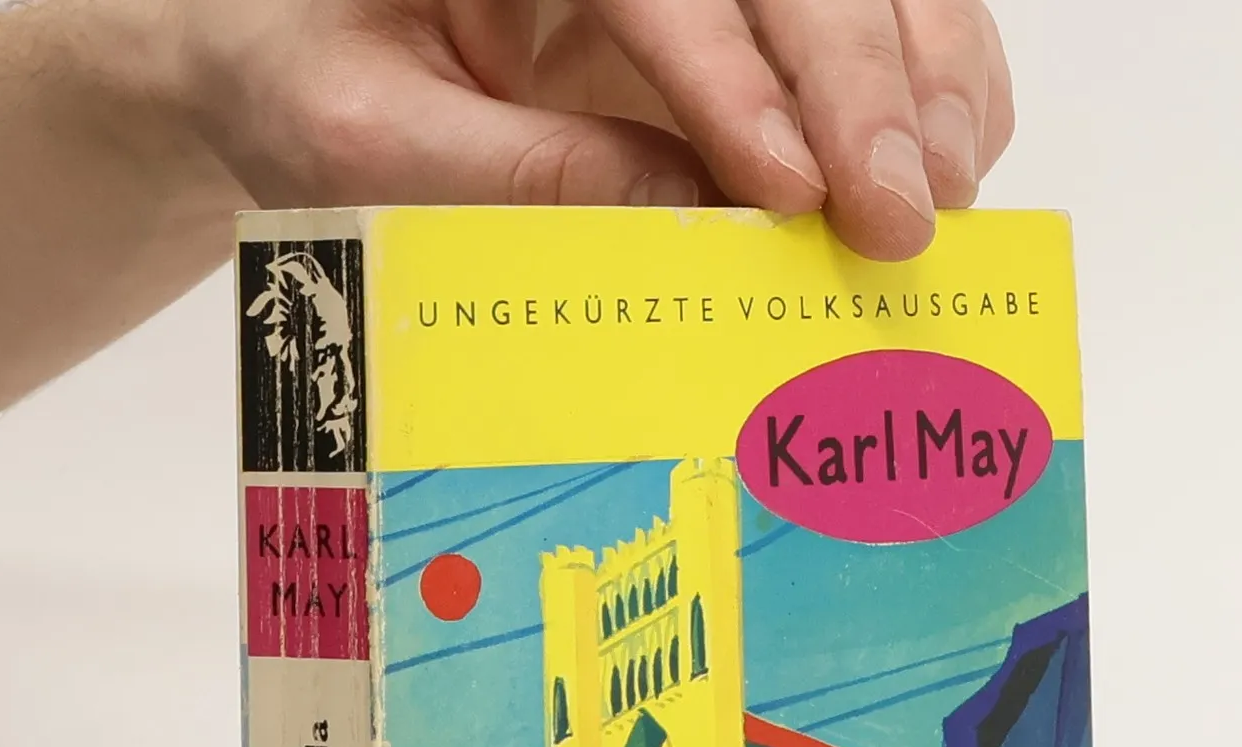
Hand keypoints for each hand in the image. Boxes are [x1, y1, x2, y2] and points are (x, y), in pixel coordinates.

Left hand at [165, 0, 1012, 260]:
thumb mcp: (362, 135)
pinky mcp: (740, 12)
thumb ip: (509, 176)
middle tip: (900, 219)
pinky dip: (931, 86)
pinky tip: (946, 164)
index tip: (788, 190)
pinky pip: (877, 19)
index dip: (734, 79)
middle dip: (861, 88)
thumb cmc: (304, 73)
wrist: (294, 43)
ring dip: (922, 81)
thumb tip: (684, 230)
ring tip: (944, 199)